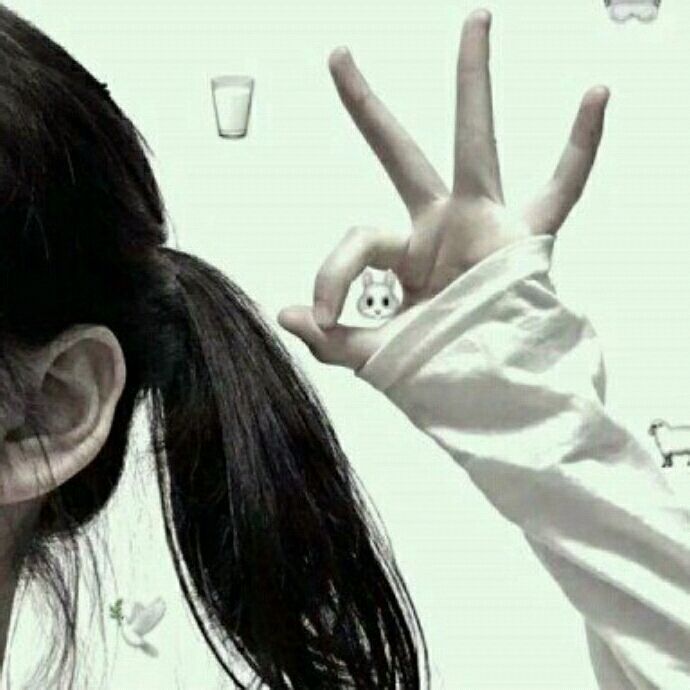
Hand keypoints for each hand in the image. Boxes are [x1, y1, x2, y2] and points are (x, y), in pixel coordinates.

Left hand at [278, 8, 608, 370]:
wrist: (490, 396)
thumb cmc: (439, 373)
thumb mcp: (373, 356)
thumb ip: (330, 340)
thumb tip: (286, 313)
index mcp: (405, 253)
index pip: (359, 239)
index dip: (332, 272)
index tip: (322, 314)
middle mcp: (440, 226)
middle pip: (400, 154)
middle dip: (368, 109)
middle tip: (337, 56)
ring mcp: (484, 224)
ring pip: (477, 145)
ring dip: (473, 84)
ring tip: (473, 22)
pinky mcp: (526, 239)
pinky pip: (562, 187)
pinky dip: (581, 147)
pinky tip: (596, 95)